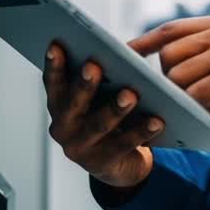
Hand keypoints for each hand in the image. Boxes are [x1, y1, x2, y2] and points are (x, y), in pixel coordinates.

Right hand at [42, 42, 165, 189]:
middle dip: (84, 84)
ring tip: (130, 94)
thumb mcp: (98, 96)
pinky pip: (124, 145)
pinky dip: (141, 132)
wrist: (118, 163)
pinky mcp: (103, 164)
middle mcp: (63, 127)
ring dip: (114, 109)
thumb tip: (122, 53)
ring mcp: (81, 148)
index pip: (53, 83)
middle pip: (73, 104)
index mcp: (59, 105)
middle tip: (94, 66)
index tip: (56, 45)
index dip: (53, 65)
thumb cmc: (105, 115)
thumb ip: (102, 77)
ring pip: (98, 125)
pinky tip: (156, 120)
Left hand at [128, 15, 209, 134]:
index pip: (174, 27)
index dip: (146, 40)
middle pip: (170, 53)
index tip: (125, 51)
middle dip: (171, 79)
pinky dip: (200, 109)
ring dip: (187, 97)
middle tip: (194, 95)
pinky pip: (194, 96)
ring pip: (178, 76)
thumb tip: (172, 61)